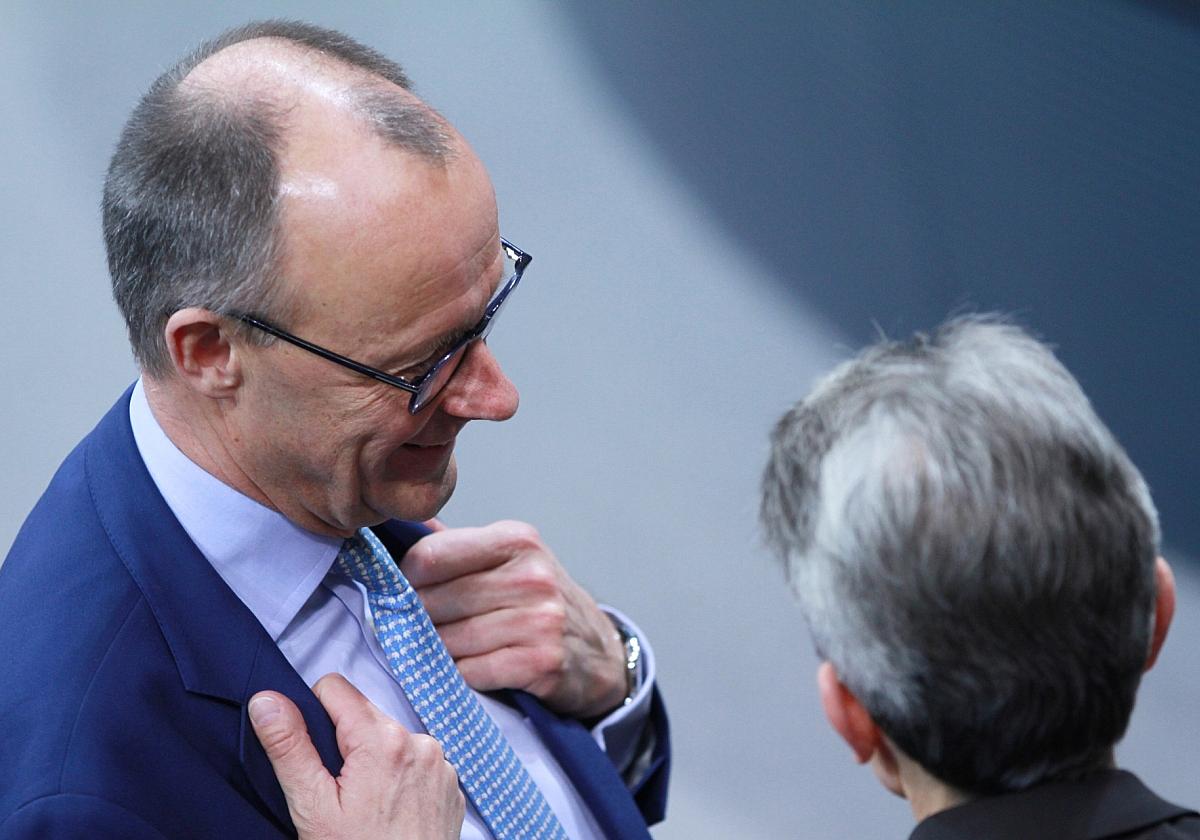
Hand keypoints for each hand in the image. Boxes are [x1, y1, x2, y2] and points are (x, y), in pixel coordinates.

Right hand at [249, 673, 463, 839]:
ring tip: (364, 804)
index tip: (311, 751)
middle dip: (345, 743)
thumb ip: (289, 747)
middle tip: (336, 790)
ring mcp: (441, 764)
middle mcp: (420, 743)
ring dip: (375, 760)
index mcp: (383, 740)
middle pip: (365, 715)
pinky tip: (390, 811)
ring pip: (391, 738)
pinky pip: (417, 761)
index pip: (335, 688)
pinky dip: (400, 777)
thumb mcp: (313, 807)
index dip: (313, 713)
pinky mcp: (450, 783)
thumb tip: (266, 700)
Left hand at [404, 519, 627, 718]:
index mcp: (517, 540)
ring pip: (449, 641)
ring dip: (434, 652)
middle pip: (434, 601)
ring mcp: (539, 619)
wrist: (600, 652)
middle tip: (412, 628)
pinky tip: (468, 669)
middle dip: (415, 619)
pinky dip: (460, 676)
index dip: (405, 578)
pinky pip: (471, 672)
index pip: (430, 555)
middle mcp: (532, 576)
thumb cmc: (540, 602)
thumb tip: (403, 521)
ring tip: (440, 650)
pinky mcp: (541, 662)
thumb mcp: (510, 558)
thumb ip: (457, 544)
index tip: (402, 591)